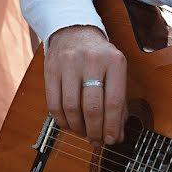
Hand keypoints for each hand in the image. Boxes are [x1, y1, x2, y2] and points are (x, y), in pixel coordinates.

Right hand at [44, 25, 126, 144]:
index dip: (112, 126)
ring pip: (71, 108)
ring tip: (82, 132)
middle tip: (96, 140)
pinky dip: (62, 120)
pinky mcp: (51, 69)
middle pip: (92, 107)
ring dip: (77, 128)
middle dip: (94, 131)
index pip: (114, 102)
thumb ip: (119, 103)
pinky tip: (69, 123)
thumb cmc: (99, 57)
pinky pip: (54, 103)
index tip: (111, 140)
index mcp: (114, 62)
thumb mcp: (115, 72)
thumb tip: (117, 135)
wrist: (74, 31)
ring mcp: (69, 64)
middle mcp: (92, 61)